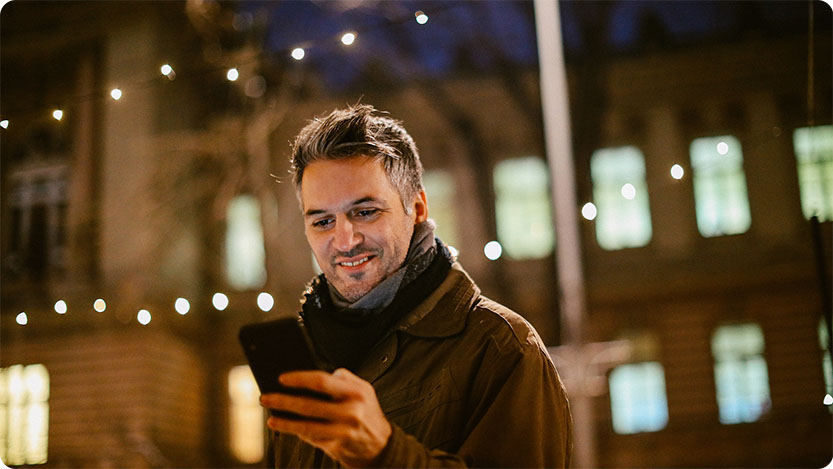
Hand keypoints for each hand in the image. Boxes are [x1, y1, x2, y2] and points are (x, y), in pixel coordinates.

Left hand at [260, 368, 391, 467]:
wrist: (381, 446)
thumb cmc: (368, 413)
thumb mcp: (364, 390)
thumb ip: (344, 378)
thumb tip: (317, 374)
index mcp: (355, 392)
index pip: (322, 381)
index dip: (299, 379)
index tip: (282, 379)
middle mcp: (350, 412)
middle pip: (308, 405)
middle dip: (283, 401)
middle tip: (266, 397)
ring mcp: (343, 431)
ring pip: (306, 426)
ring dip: (284, 422)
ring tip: (271, 416)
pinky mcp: (337, 447)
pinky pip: (312, 438)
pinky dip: (297, 432)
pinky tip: (286, 426)